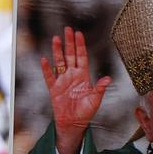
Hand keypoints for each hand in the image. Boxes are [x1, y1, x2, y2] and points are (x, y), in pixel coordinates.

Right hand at [39, 28, 111, 153]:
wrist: (73, 124)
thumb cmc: (85, 113)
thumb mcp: (95, 100)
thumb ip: (100, 89)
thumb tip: (108, 79)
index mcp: (83, 76)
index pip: (81, 57)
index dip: (80, 45)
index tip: (78, 33)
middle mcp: (72, 76)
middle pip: (70, 55)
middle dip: (69, 42)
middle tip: (67, 29)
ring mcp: (62, 81)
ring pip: (59, 62)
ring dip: (57, 51)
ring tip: (55, 39)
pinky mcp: (54, 89)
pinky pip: (49, 77)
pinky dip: (46, 69)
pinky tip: (44, 60)